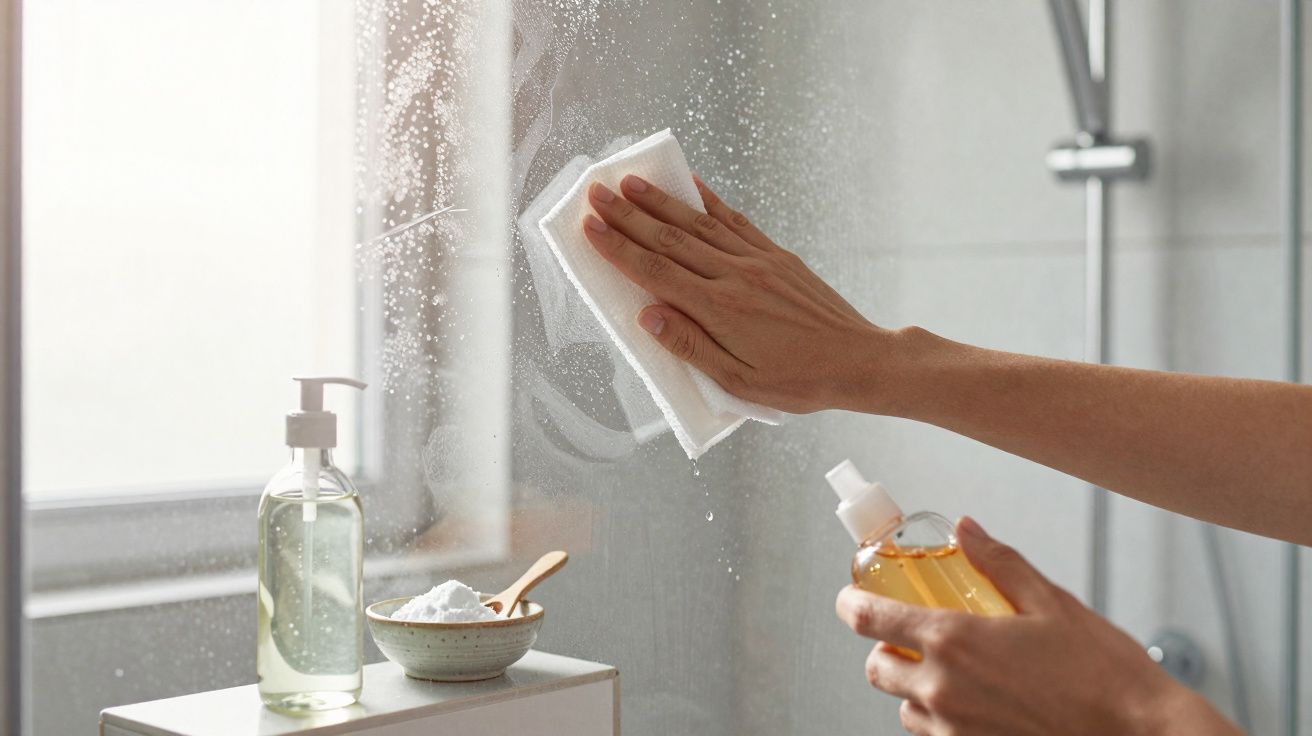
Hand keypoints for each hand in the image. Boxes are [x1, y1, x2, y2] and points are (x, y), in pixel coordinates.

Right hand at [581, 175, 885, 412]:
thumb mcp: (737, 380)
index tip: (589, 227)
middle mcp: (735, 276)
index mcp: (720, 310)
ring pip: (698, 223)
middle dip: (628, 215)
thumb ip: (689, 345)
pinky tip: (690, 183)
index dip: (618, 249)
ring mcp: (757, 260)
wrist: (857, 361)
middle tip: (595, 191)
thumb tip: (646, 316)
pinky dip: (708, 200)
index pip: (655, 273)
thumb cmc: (797, 381)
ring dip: (660, 201)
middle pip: (670, 239)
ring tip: (629, 180)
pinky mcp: (776, 255)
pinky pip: (734, 220)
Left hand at [834, 517, 1238, 735]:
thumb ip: (997, 562)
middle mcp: (943, 690)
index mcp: (954, 642)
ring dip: (916, 687)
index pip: (869, 619)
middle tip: (916, 634)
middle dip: (887, 648)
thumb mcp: (1051, 603)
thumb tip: (965, 530)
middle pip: (877, 668)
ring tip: (957, 672)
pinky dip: (941, 719)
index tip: (852, 598)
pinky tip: (979, 704)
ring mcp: (954, 730)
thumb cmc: (1105, 677)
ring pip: (905, 706)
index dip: (851, 604)